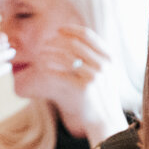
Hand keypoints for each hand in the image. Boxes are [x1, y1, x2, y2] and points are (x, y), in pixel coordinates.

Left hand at [39, 24, 128, 143]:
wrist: (106, 118)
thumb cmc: (101, 94)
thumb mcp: (105, 72)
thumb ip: (94, 56)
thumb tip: (73, 39)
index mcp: (109, 57)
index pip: (88, 35)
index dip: (71, 30)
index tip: (58, 30)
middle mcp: (104, 64)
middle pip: (74, 43)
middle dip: (57, 41)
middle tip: (44, 43)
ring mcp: (95, 76)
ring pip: (66, 56)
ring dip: (50, 53)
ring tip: (40, 54)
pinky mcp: (83, 88)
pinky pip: (61, 73)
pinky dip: (49, 68)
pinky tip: (41, 67)